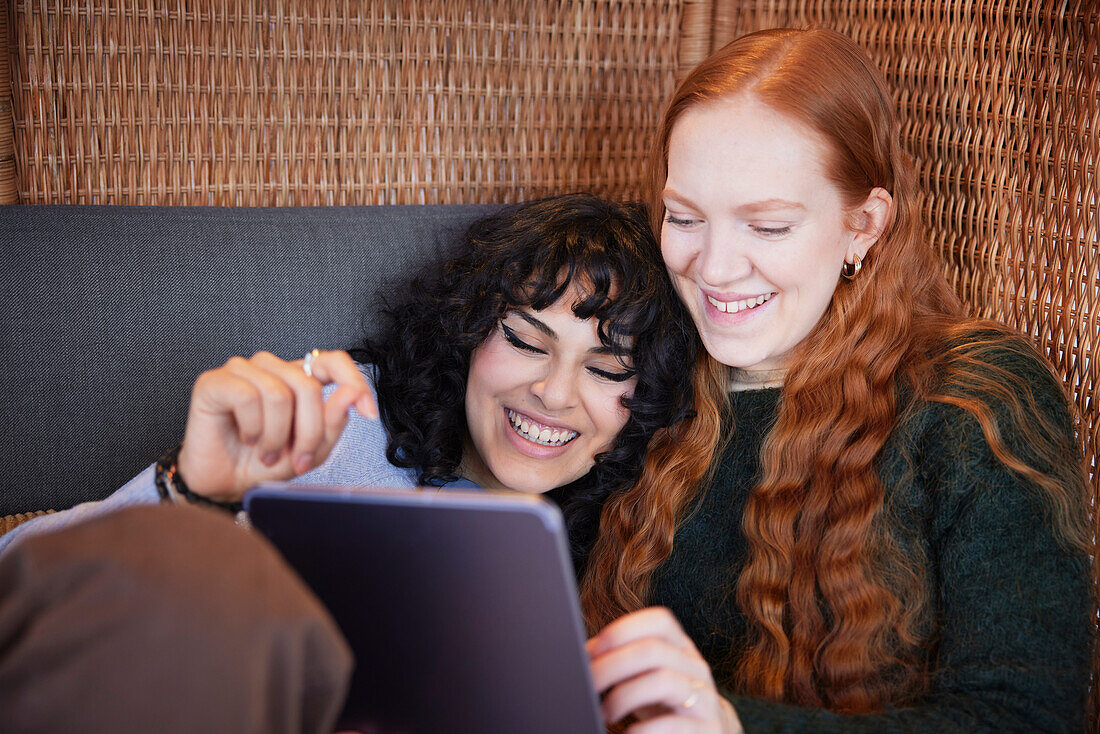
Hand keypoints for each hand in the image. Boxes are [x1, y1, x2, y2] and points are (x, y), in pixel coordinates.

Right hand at [177, 350, 377, 500]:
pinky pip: (248, 397)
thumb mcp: (311, 451)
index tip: (368, 413)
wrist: (225, 485)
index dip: (354, 381)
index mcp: (298, 378)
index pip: (333, 361)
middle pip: (309, 386)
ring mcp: (243, 370)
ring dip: (276, 435)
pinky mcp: (215, 381)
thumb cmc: (265, 464)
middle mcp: (272, 368)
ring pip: (280, 393)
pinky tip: (246, 438)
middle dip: (309, 431)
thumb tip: (350, 395)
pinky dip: (253, 428)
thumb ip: (332, 423)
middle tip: (297, 459)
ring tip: (266, 453)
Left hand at [588, 607, 742, 733]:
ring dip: (624, 696)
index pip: (660, 621)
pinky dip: (644, 730)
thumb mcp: (644, 677)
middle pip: (653, 650)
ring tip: (606, 712)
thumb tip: (584, 653)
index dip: (623, 630)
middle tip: (589, 684)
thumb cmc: (663, 703)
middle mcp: (696, 667)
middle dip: (612, 666)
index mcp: (681, 647)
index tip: (593, 650)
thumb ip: (620, 659)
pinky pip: (675, 725)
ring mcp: (706, 697)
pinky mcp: (709, 728)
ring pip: (664, 681)